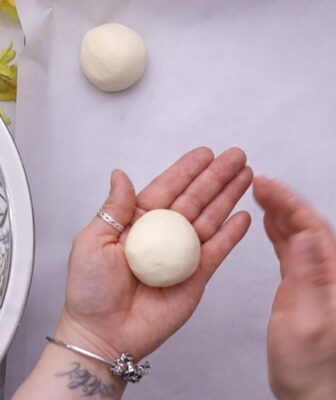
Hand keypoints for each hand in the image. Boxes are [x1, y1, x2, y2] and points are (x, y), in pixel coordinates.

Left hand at [57, 147, 251, 362]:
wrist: (104, 334)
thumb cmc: (90, 290)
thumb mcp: (93, 241)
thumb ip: (114, 207)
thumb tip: (120, 174)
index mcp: (138, 222)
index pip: (167, 188)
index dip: (187, 170)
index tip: (205, 154)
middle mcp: (163, 234)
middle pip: (195, 199)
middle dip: (216, 177)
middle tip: (236, 156)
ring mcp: (181, 254)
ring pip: (210, 219)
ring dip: (228, 197)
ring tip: (245, 176)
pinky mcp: (195, 276)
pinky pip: (217, 250)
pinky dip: (231, 234)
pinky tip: (242, 215)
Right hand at [254, 177, 335, 399]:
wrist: (309, 390)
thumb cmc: (310, 366)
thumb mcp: (307, 322)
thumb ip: (309, 276)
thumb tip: (305, 235)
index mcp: (334, 277)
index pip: (313, 228)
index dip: (289, 203)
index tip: (268, 186)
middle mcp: (327, 272)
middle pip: (306, 225)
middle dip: (282, 201)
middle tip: (259, 183)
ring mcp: (313, 277)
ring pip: (297, 233)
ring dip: (279, 212)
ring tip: (260, 194)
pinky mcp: (300, 283)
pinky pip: (290, 249)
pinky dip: (277, 231)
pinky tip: (269, 221)